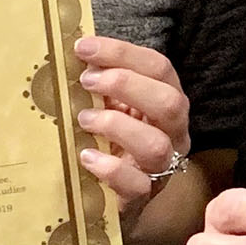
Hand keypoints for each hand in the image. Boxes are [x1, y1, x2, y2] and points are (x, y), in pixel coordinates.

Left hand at [75, 36, 189, 211]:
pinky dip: (110, 168)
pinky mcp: (142, 196)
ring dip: (116, 125)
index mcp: (166, 102)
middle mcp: (172, 133)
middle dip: (127, 84)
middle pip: (170, 102)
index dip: (123, 53)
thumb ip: (101, 85)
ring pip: (156, 144)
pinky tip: (86, 157)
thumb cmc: (110, 141)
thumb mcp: (110, 107)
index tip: (83, 47)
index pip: (159, 68)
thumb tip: (73, 53)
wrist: (114, 196)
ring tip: (84, 118)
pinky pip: (137, 184)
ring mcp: (161, 167)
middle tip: (87, 80)